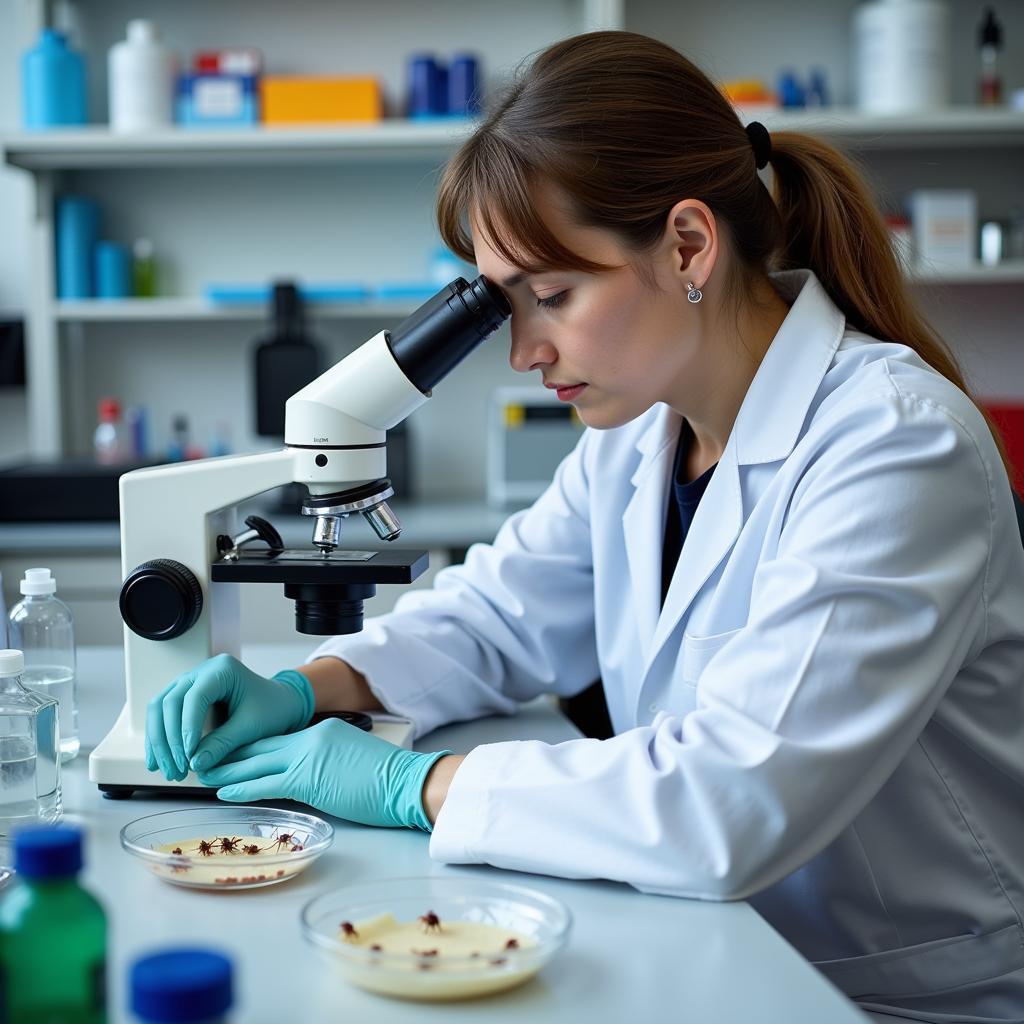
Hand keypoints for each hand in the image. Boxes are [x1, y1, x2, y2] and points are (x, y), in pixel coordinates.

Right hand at [145, 653, 313, 780]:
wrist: (278, 704)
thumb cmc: (270, 710)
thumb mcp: (251, 727)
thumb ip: (223, 743)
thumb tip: (194, 765)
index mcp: (222, 669)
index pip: (195, 697)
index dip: (187, 727)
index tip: (188, 756)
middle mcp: (201, 671)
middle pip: (170, 702)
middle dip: (169, 740)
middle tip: (176, 770)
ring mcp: (189, 680)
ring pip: (159, 708)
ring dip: (158, 742)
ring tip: (166, 772)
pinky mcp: (183, 695)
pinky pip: (162, 714)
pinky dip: (158, 738)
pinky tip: (158, 762)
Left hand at [196, 718, 450, 829]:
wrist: (407, 782)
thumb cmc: (388, 778)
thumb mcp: (350, 759)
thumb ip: (325, 761)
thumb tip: (305, 778)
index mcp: (322, 731)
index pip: (278, 739)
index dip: (250, 746)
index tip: (231, 750)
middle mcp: (310, 738)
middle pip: (260, 745)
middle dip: (230, 753)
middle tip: (205, 758)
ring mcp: (307, 757)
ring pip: (256, 762)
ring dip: (227, 770)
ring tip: (204, 773)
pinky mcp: (307, 779)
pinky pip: (265, 783)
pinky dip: (241, 787)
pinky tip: (224, 791)